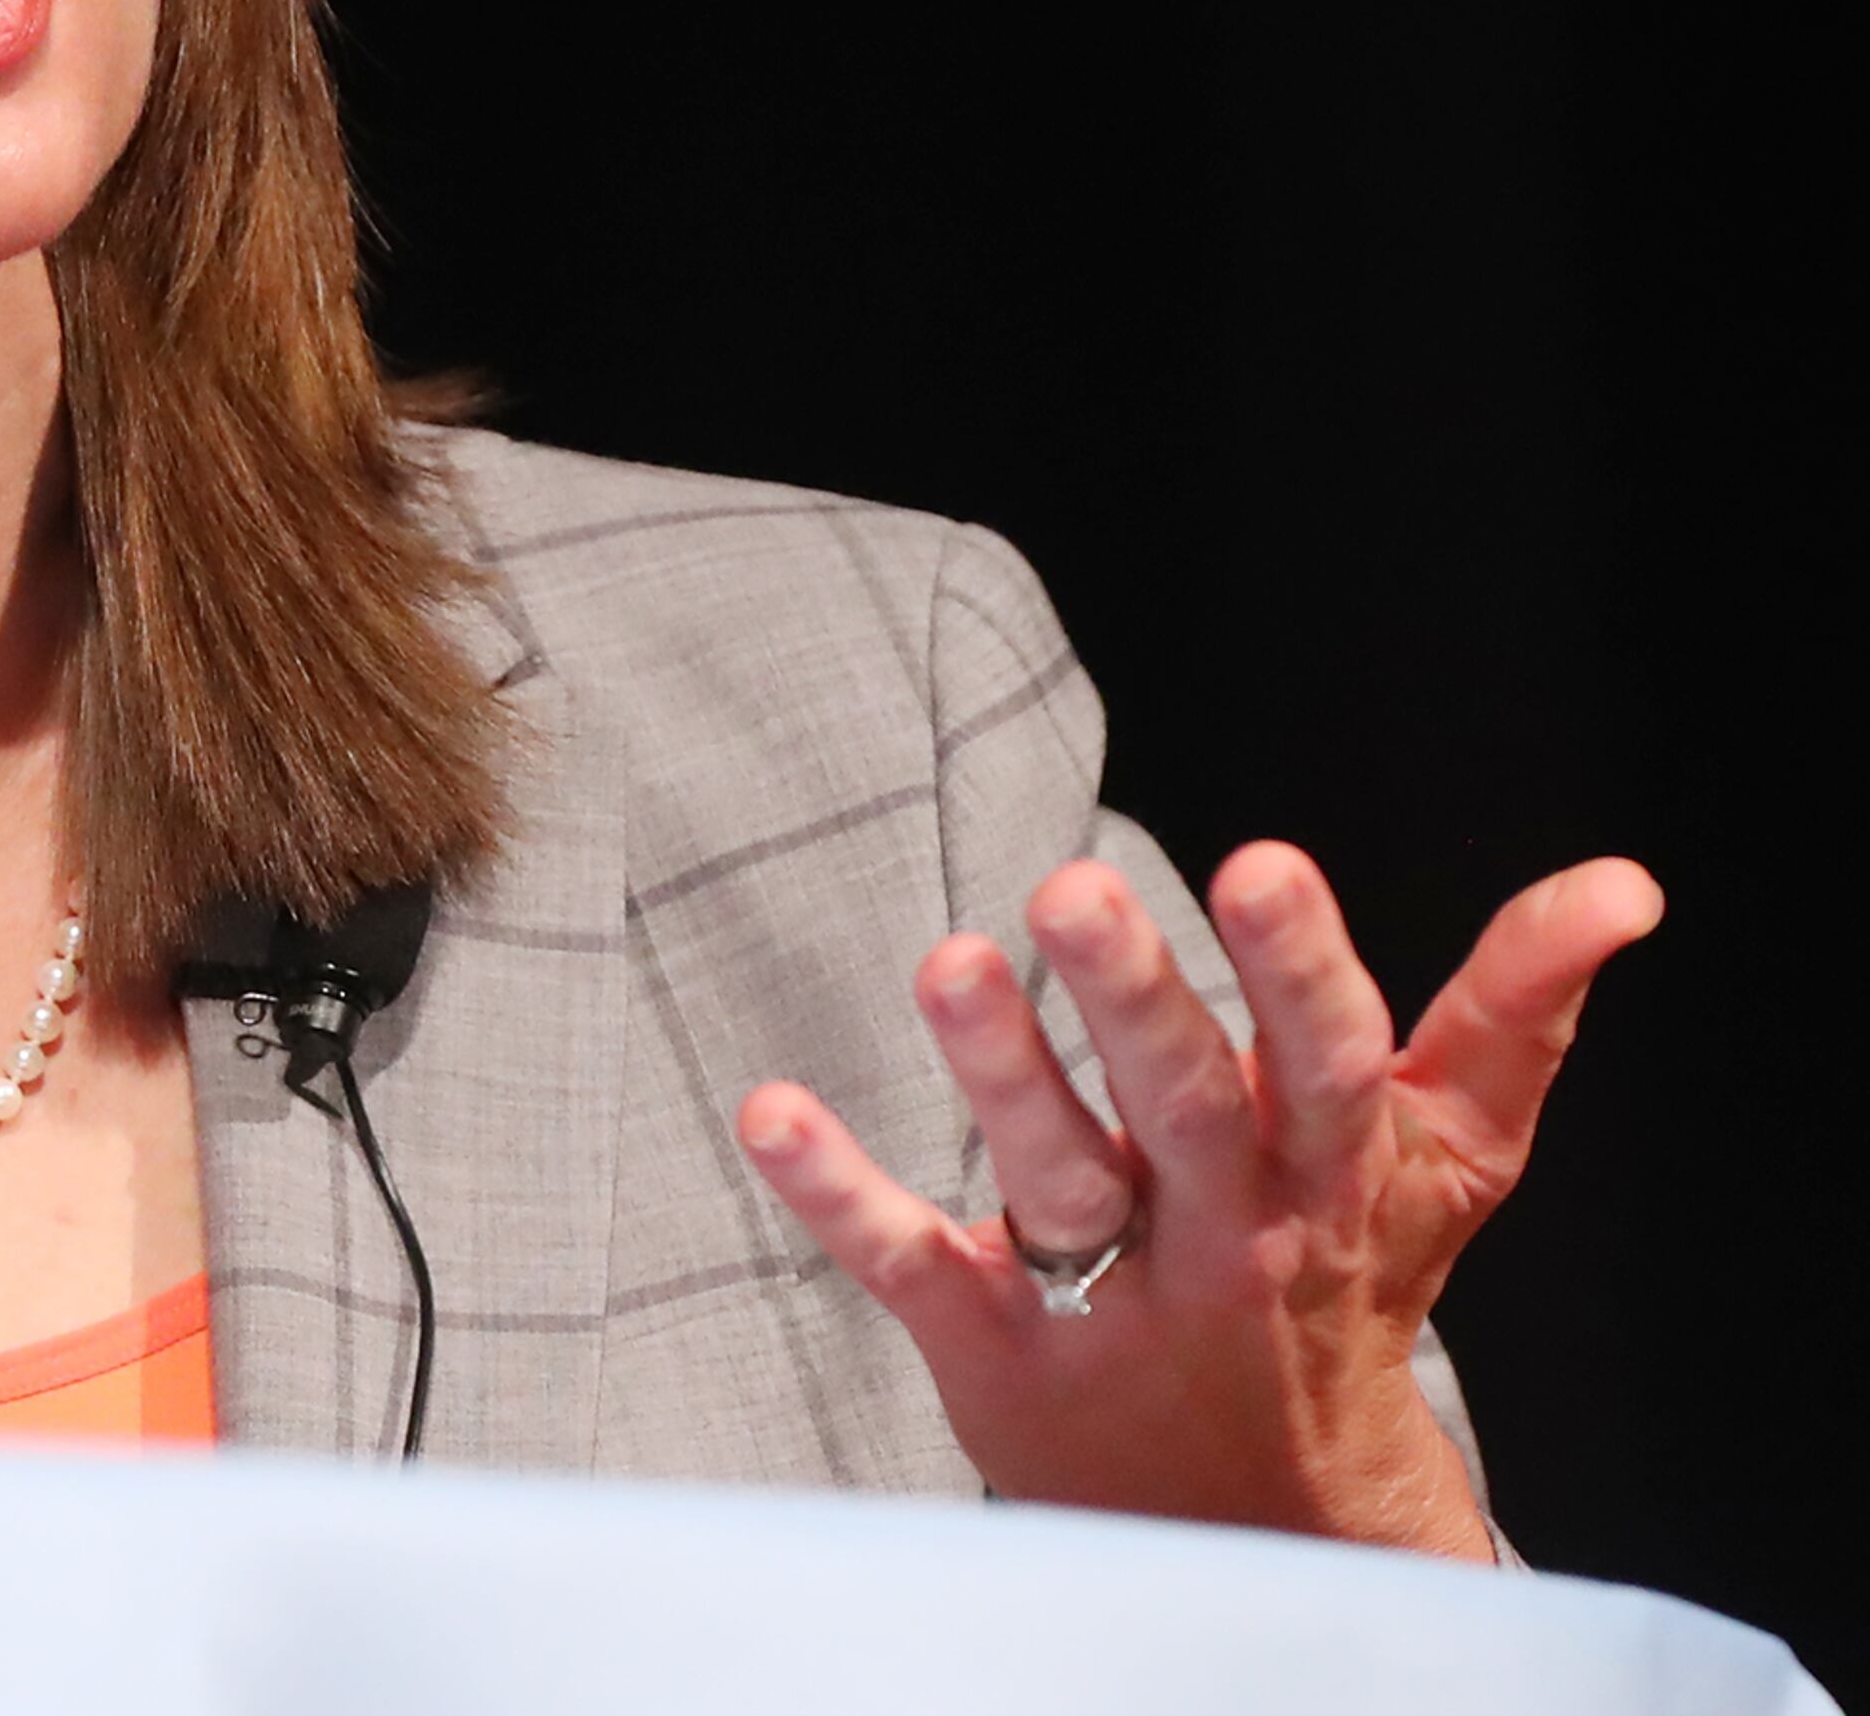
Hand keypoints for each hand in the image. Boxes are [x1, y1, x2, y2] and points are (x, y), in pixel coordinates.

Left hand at [734, 844, 1660, 1556]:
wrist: (1276, 1519)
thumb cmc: (1349, 1280)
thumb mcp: (1445, 1156)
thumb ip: (1511, 1012)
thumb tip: (1618, 885)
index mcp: (1331, 1177)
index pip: (1327, 1066)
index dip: (1297, 971)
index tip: (1258, 864)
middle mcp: (1226, 1240)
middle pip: (1180, 1116)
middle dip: (1131, 1003)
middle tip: (1071, 885)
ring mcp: (1111, 1303)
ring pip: (1057, 1185)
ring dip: (998, 1074)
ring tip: (948, 959)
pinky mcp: (1001, 1352)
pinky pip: (916, 1265)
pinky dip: (839, 1193)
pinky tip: (766, 1109)